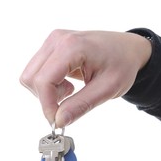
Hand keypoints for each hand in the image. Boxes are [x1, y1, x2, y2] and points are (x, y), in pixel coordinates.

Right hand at [20, 29, 151, 126]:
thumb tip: (58, 121)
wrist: (128, 49)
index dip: (47, 106)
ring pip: (31, 76)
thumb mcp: (107, 89)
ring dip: (47, 92)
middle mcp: (57, 40)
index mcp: (71, 47)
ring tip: (72, 91)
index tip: (58, 121)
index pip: (43, 81)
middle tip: (70, 104)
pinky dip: (49, 85)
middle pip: (31, 78)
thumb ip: (81, 105)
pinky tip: (69, 84)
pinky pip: (37, 71)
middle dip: (46, 98)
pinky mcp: (51, 46)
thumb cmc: (122, 64)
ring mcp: (53, 41)